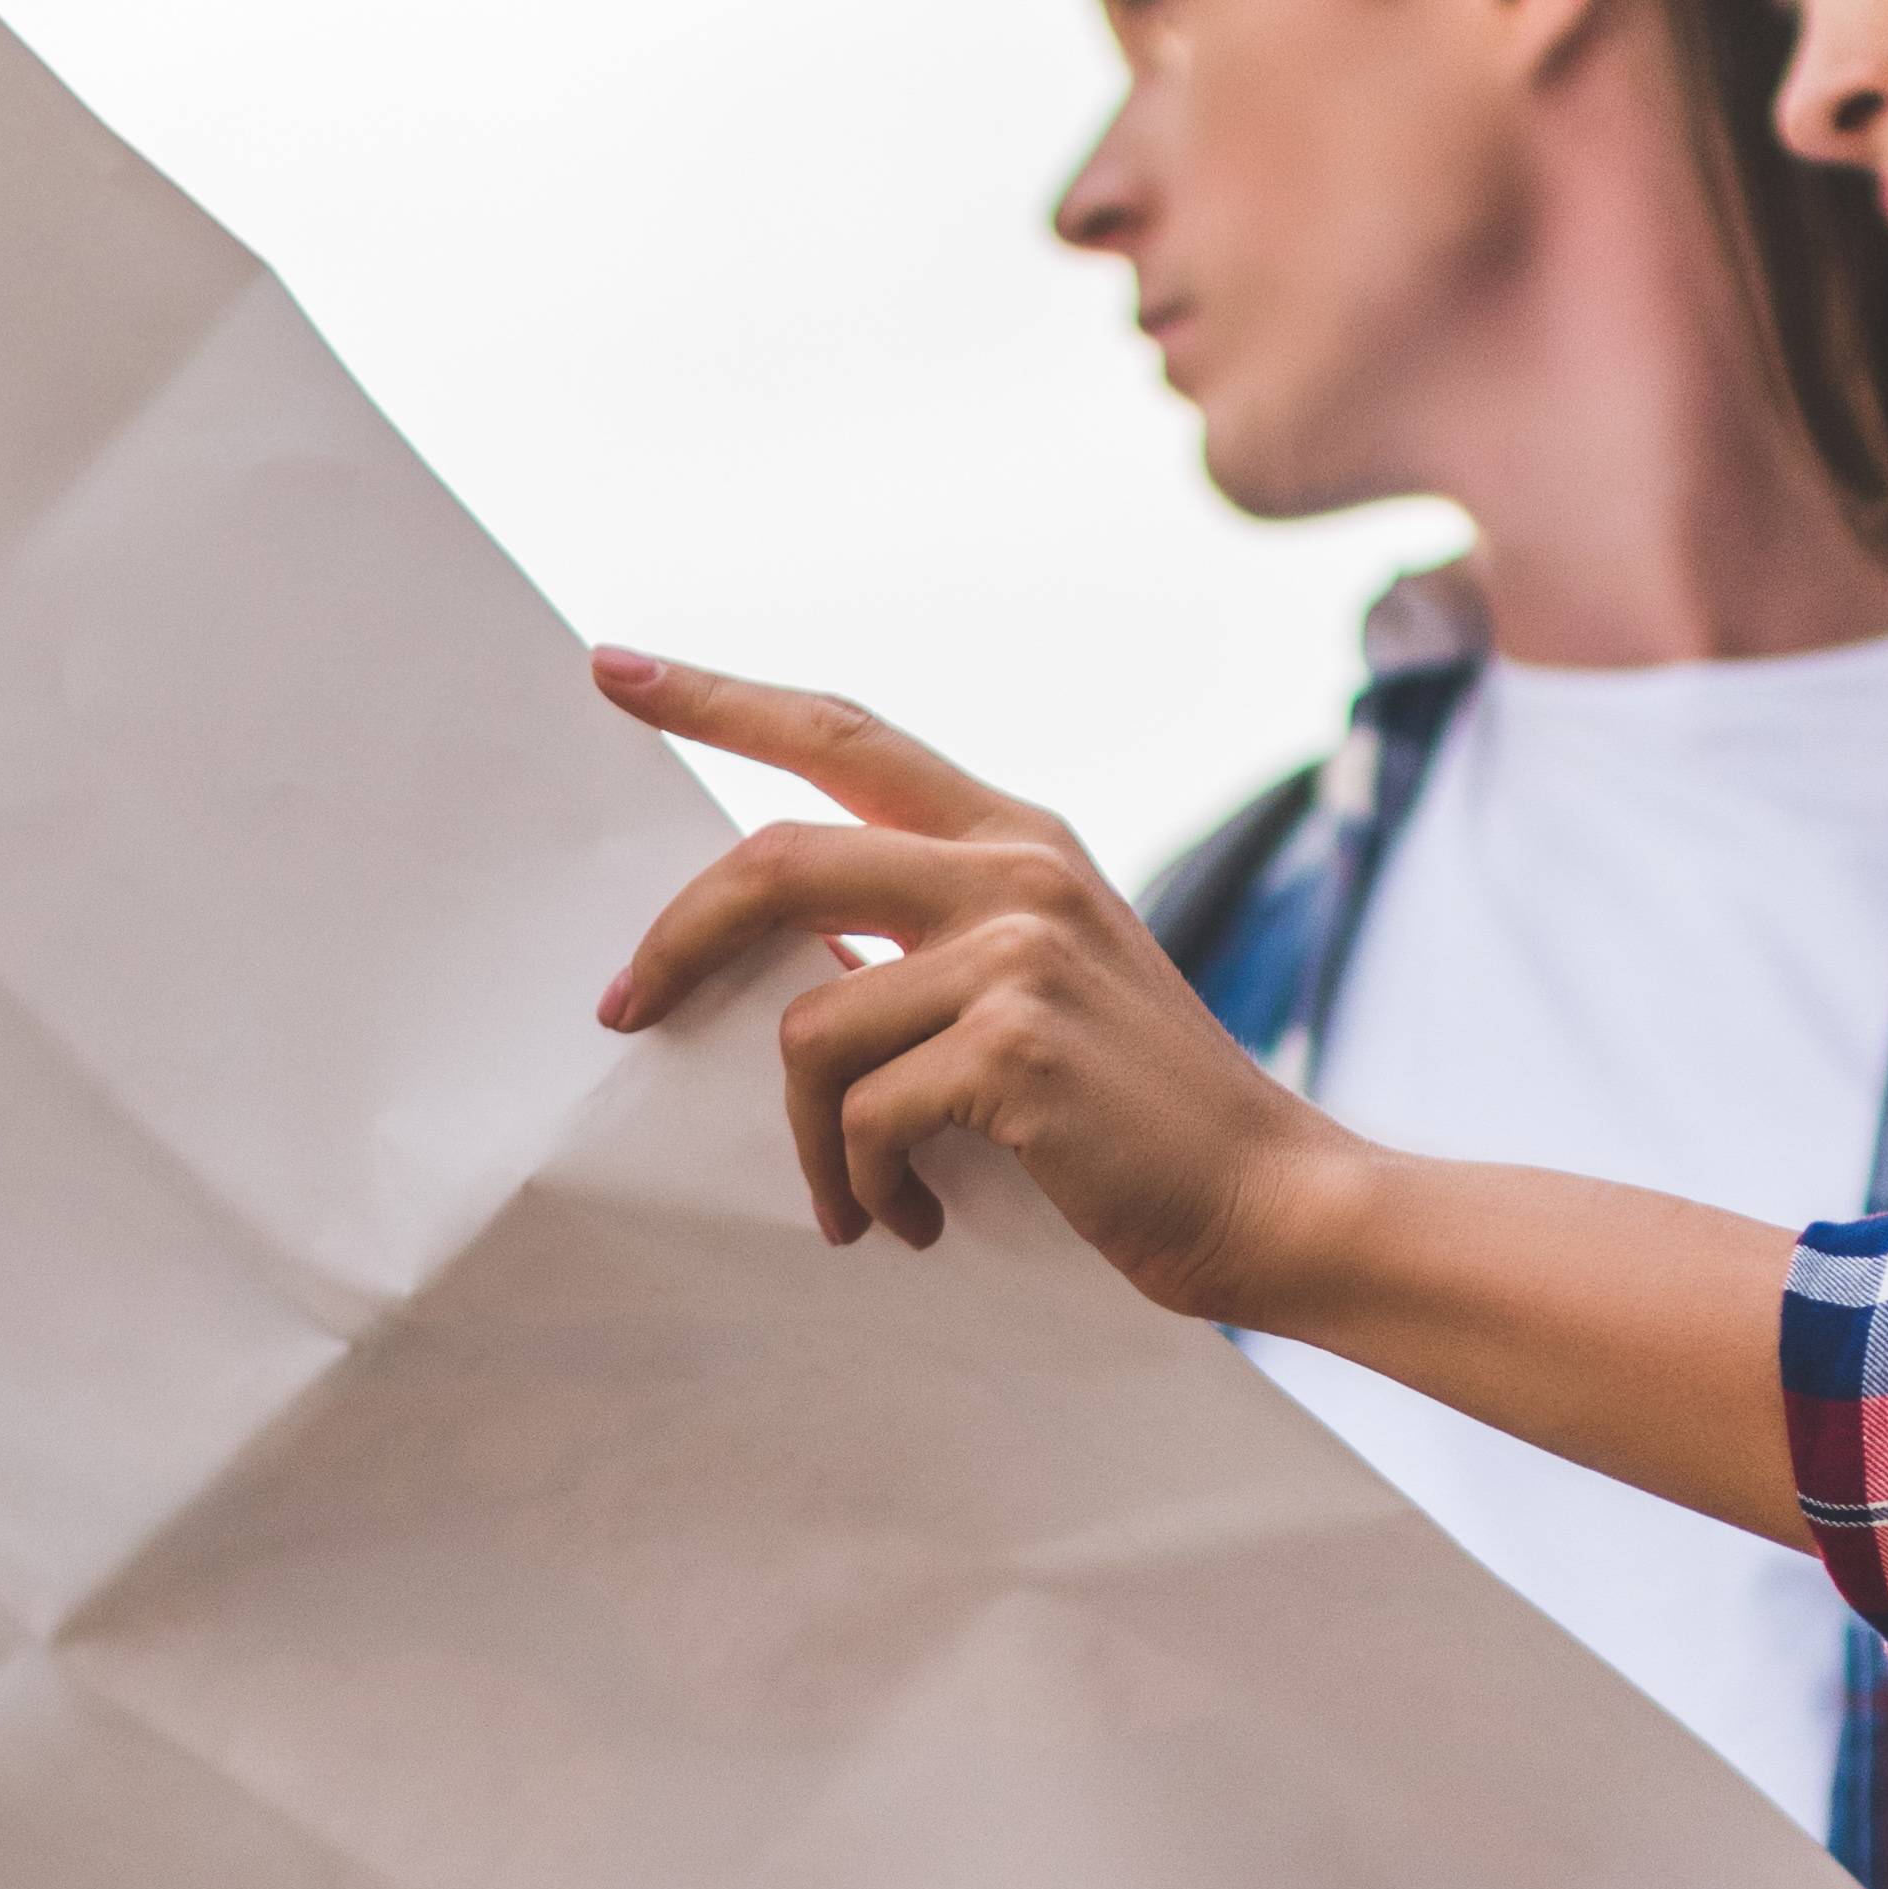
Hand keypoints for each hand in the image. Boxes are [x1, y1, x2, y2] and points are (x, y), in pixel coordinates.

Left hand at [584, 652, 1369, 1319]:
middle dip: (674, 940)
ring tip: (859, 1195)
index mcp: (1016, 840)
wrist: (1271, 1198)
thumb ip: (933, 944)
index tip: (616, 668)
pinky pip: (860, 1115)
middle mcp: (1015, 873)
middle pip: (779, 862)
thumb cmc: (1139, 1119)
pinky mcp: (1014, 1047)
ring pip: (810, 1026)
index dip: (720, 701)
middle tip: (623, 1008)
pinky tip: (912, 1219)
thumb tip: (793, 963)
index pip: (843, 737)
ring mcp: (1017, 954)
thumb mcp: (1041, 985)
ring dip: (807, 1138)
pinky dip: (863, 1184)